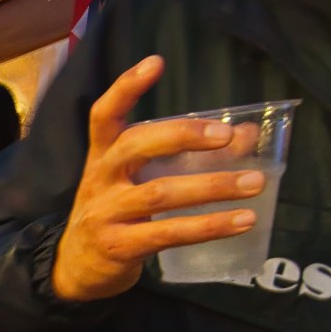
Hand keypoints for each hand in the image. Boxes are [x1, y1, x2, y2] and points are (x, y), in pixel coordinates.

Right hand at [51, 56, 266, 302]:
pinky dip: (209, 227)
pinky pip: (168, 234)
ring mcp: (107, 213)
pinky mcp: (120, 247)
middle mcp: (100, 179)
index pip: (105, 115)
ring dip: (212, 187)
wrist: (76, 268)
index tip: (156, 62)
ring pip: (161, 193)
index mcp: (102, 155)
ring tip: (254, 182)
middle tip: (226, 135)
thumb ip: (184, 156)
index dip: (127, 88)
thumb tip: (245, 134)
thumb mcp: (138, 180)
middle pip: (136, 146)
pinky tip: (242, 221)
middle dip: (182, 136)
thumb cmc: (114, 213)